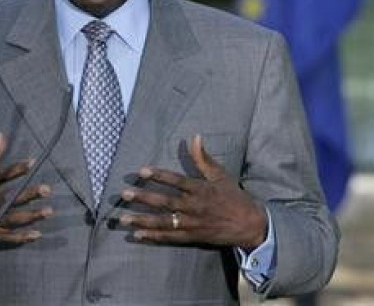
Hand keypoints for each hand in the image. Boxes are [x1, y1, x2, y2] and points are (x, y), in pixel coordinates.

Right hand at [0, 132, 51, 254]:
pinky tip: (37, 234)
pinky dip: (22, 237)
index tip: (32, 162)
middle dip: (29, 194)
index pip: (1, 176)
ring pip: (13, 218)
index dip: (16, 168)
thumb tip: (1, 136)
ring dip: (32, 216)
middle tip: (47, 189)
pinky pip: (8, 237)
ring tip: (48, 211)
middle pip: (11, 199)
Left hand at [119, 135, 266, 249]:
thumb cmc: (233, 197)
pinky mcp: (193, 237)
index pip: (177, 181)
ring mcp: (193, 224)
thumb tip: (195, 136)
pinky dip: (154, 236)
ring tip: (124, 218)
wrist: (250, 224)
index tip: (142, 171)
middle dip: (144, 198)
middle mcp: (195, 207)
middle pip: (165, 202)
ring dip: (143, 220)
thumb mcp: (221, 175)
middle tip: (125, 194)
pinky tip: (138, 234)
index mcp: (201, 189)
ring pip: (164, 222)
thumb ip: (204, 158)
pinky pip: (170, 238)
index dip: (159, 175)